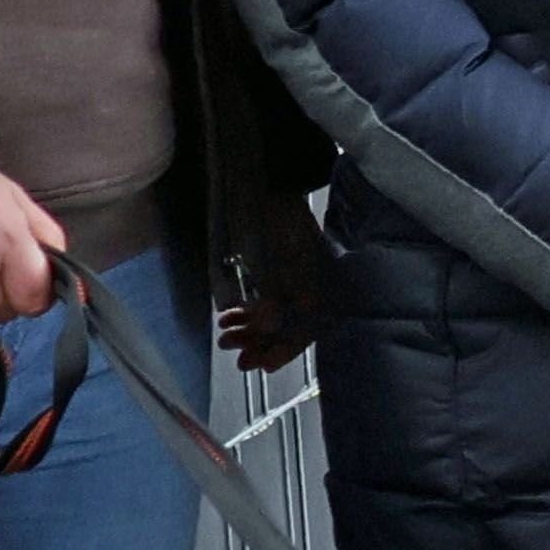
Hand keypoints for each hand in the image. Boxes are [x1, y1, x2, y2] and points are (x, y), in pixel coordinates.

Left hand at [217, 211, 323, 372]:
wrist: (276, 183)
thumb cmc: (281, 220)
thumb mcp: (279, 260)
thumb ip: (275, 295)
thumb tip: (268, 327)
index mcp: (323, 289)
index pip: (307, 331)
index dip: (284, 351)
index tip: (262, 366)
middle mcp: (313, 290)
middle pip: (289, 328)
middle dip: (261, 344)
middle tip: (237, 358)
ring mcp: (296, 281)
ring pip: (274, 316)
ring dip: (249, 329)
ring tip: (226, 337)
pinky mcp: (281, 272)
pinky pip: (266, 299)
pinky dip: (248, 309)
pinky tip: (230, 314)